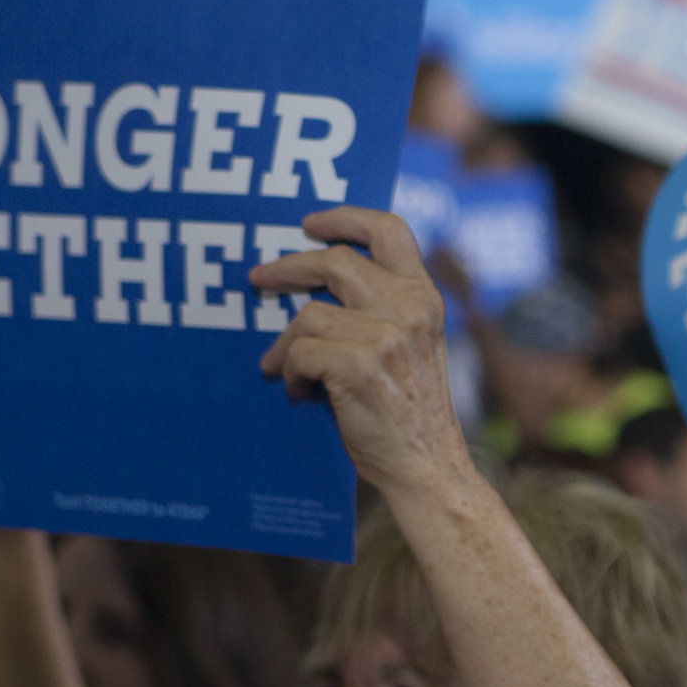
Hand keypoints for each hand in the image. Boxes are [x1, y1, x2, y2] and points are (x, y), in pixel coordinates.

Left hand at [251, 207, 472, 496]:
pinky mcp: (358, 367)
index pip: (389, 231)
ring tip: (283, 367)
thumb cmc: (409, 413)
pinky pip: (299, 352)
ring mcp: (385, 337)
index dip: (345, 218)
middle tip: (260, 279)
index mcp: (424, 299)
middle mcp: (409, 310)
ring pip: (308, 316)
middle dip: (288, 268)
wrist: (426, 467)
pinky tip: (299, 393)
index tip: (310, 223)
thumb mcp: (413, 347)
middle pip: (335, 261)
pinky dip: (290, 373)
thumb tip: (318, 283)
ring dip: (286, 344)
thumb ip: (385, 310)